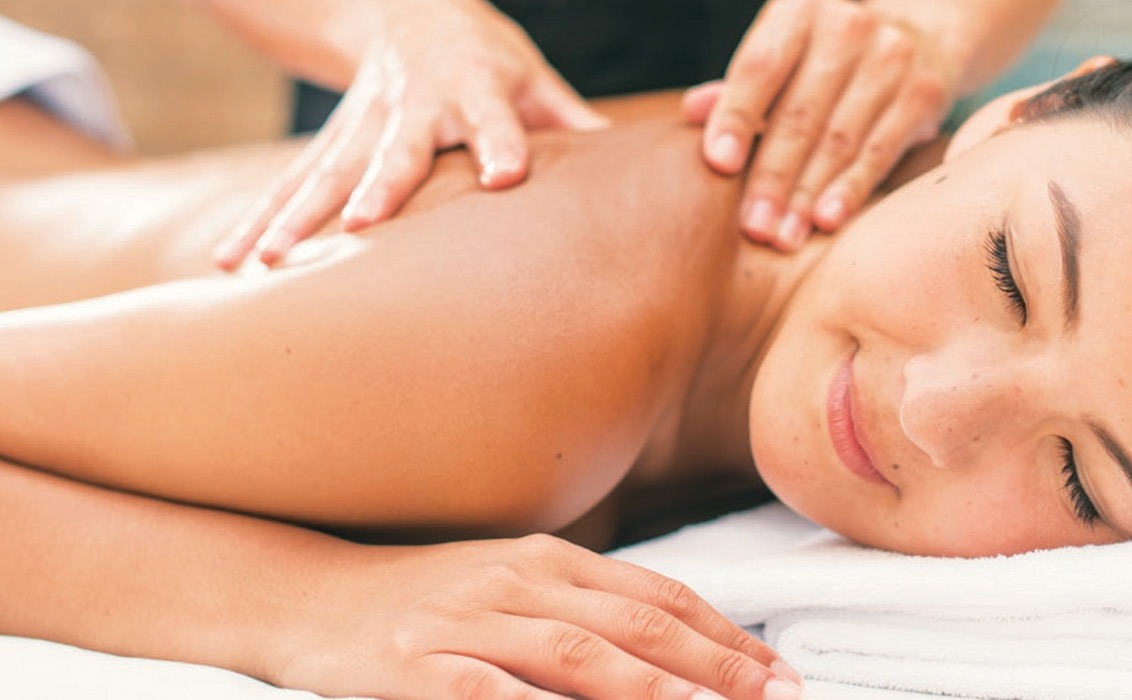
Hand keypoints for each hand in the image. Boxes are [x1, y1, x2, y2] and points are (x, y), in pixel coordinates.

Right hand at [215, 0, 607, 269]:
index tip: (504, 176)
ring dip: (294, 216)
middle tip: (358, 227)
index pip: (495, 118)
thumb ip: (575, 124)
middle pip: (394, 148)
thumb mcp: (535, 77)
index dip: (500, 143)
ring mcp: (363, 123)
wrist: (406, 7)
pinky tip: (231, 265)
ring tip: (265, 265)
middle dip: (376, 187)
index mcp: (477, 86)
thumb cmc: (487, 57)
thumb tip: (653, 170)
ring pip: (325, 170)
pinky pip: (288, 183)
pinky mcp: (330, 141)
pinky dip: (257, 221)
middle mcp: (414, 104)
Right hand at [270, 535, 804, 699]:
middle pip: (636, 624)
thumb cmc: (415, 599)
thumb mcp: (506, 586)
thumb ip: (579, 611)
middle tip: (775, 696)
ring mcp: (469, 623)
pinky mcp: (420, 668)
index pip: (658, 594)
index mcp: (545, 558)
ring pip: (580, 655)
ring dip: (655, 688)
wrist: (308, 596)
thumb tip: (662, 650)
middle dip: (716, 666)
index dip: (725, 634)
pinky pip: (494, 694)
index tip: (775, 670)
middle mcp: (517, 581)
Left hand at [684, 0, 957, 250]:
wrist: (920, 34)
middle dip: (773, 177)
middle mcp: (846, 27)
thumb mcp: (782, 57)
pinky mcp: (923, 92)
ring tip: (782, 237)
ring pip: (839, 139)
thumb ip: (740, 90)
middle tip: (751, 227)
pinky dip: (852, 189)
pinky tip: (826, 221)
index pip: (760, 67)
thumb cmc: (824, 57)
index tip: (719, 164)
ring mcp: (890, 58)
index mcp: (798, 12)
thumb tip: (690, 112)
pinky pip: (880, 151)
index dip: (737, 115)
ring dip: (806, 195)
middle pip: (800, 113)